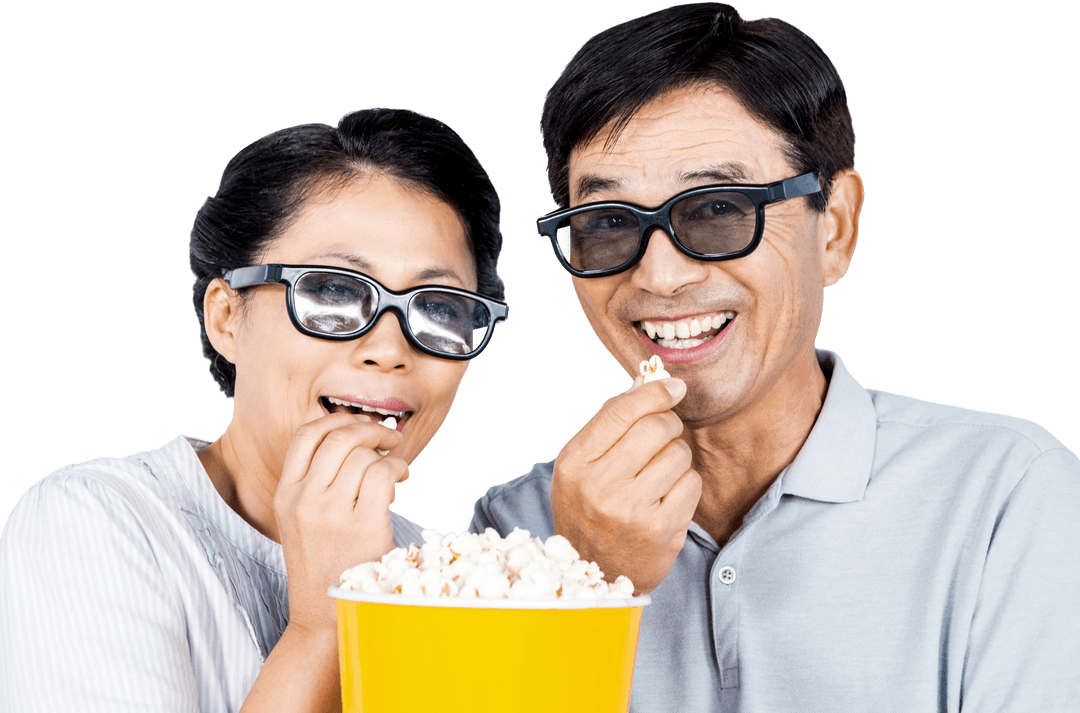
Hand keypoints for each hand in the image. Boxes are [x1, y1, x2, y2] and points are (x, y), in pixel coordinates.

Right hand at [274, 412, 407, 633]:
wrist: (323, 615)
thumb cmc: (321, 564)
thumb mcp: (301, 519)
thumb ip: (317, 481)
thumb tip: (358, 437)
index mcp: (285, 494)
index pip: (306, 435)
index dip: (337, 419)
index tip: (358, 423)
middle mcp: (304, 500)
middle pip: (339, 437)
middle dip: (369, 428)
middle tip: (388, 436)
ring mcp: (332, 513)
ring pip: (364, 455)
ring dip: (387, 452)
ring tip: (395, 466)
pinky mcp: (363, 525)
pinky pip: (384, 474)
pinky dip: (398, 468)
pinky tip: (401, 477)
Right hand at [551, 377, 701, 594]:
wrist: (596, 573)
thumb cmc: (589, 507)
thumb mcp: (583, 464)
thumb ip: (611, 422)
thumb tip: (648, 379)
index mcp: (575, 463)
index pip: (621, 410)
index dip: (653, 391)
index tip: (673, 386)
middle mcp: (600, 486)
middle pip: (655, 427)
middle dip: (668, 424)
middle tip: (664, 434)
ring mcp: (632, 511)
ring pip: (678, 454)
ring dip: (677, 456)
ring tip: (660, 471)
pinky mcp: (662, 530)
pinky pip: (691, 483)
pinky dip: (685, 483)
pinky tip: (668, 494)